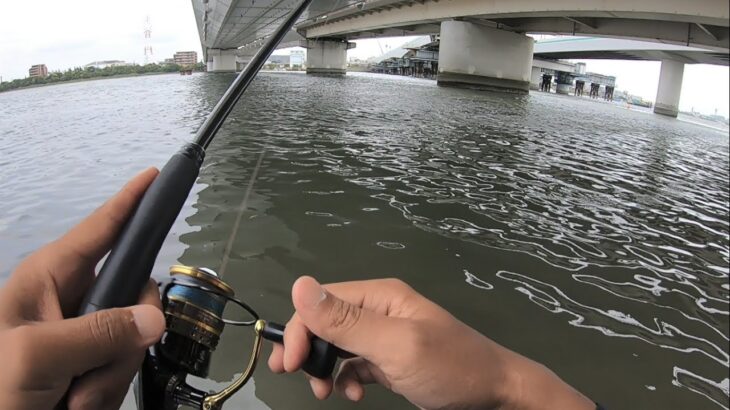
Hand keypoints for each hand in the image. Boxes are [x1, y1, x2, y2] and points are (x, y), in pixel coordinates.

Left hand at [0, 168, 165, 409]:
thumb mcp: (38, 355)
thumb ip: (98, 333)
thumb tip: (155, 318)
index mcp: (50, 276)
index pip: (102, 228)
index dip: (132, 201)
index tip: (158, 174)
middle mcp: (72, 298)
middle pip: (136, 296)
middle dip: (122, 343)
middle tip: (89, 374)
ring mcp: (83, 332)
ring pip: (135, 338)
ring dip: (108, 376)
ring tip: (69, 399)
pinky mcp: (89, 362)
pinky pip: (125, 365)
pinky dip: (104, 391)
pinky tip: (73, 404)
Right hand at [269, 277, 594, 409]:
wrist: (496, 395)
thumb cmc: (450, 367)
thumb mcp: (396, 345)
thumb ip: (348, 321)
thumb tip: (299, 285)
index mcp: (380, 296)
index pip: (321, 301)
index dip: (301, 328)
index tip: (292, 364)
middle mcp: (379, 311)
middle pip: (326, 322)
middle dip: (308, 348)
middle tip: (294, 376)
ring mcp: (385, 336)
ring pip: (337, 345)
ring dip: (324, 367)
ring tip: (324, 392)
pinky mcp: (391, 360)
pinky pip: (355, 364)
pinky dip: (345, 378)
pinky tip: (351, 393)